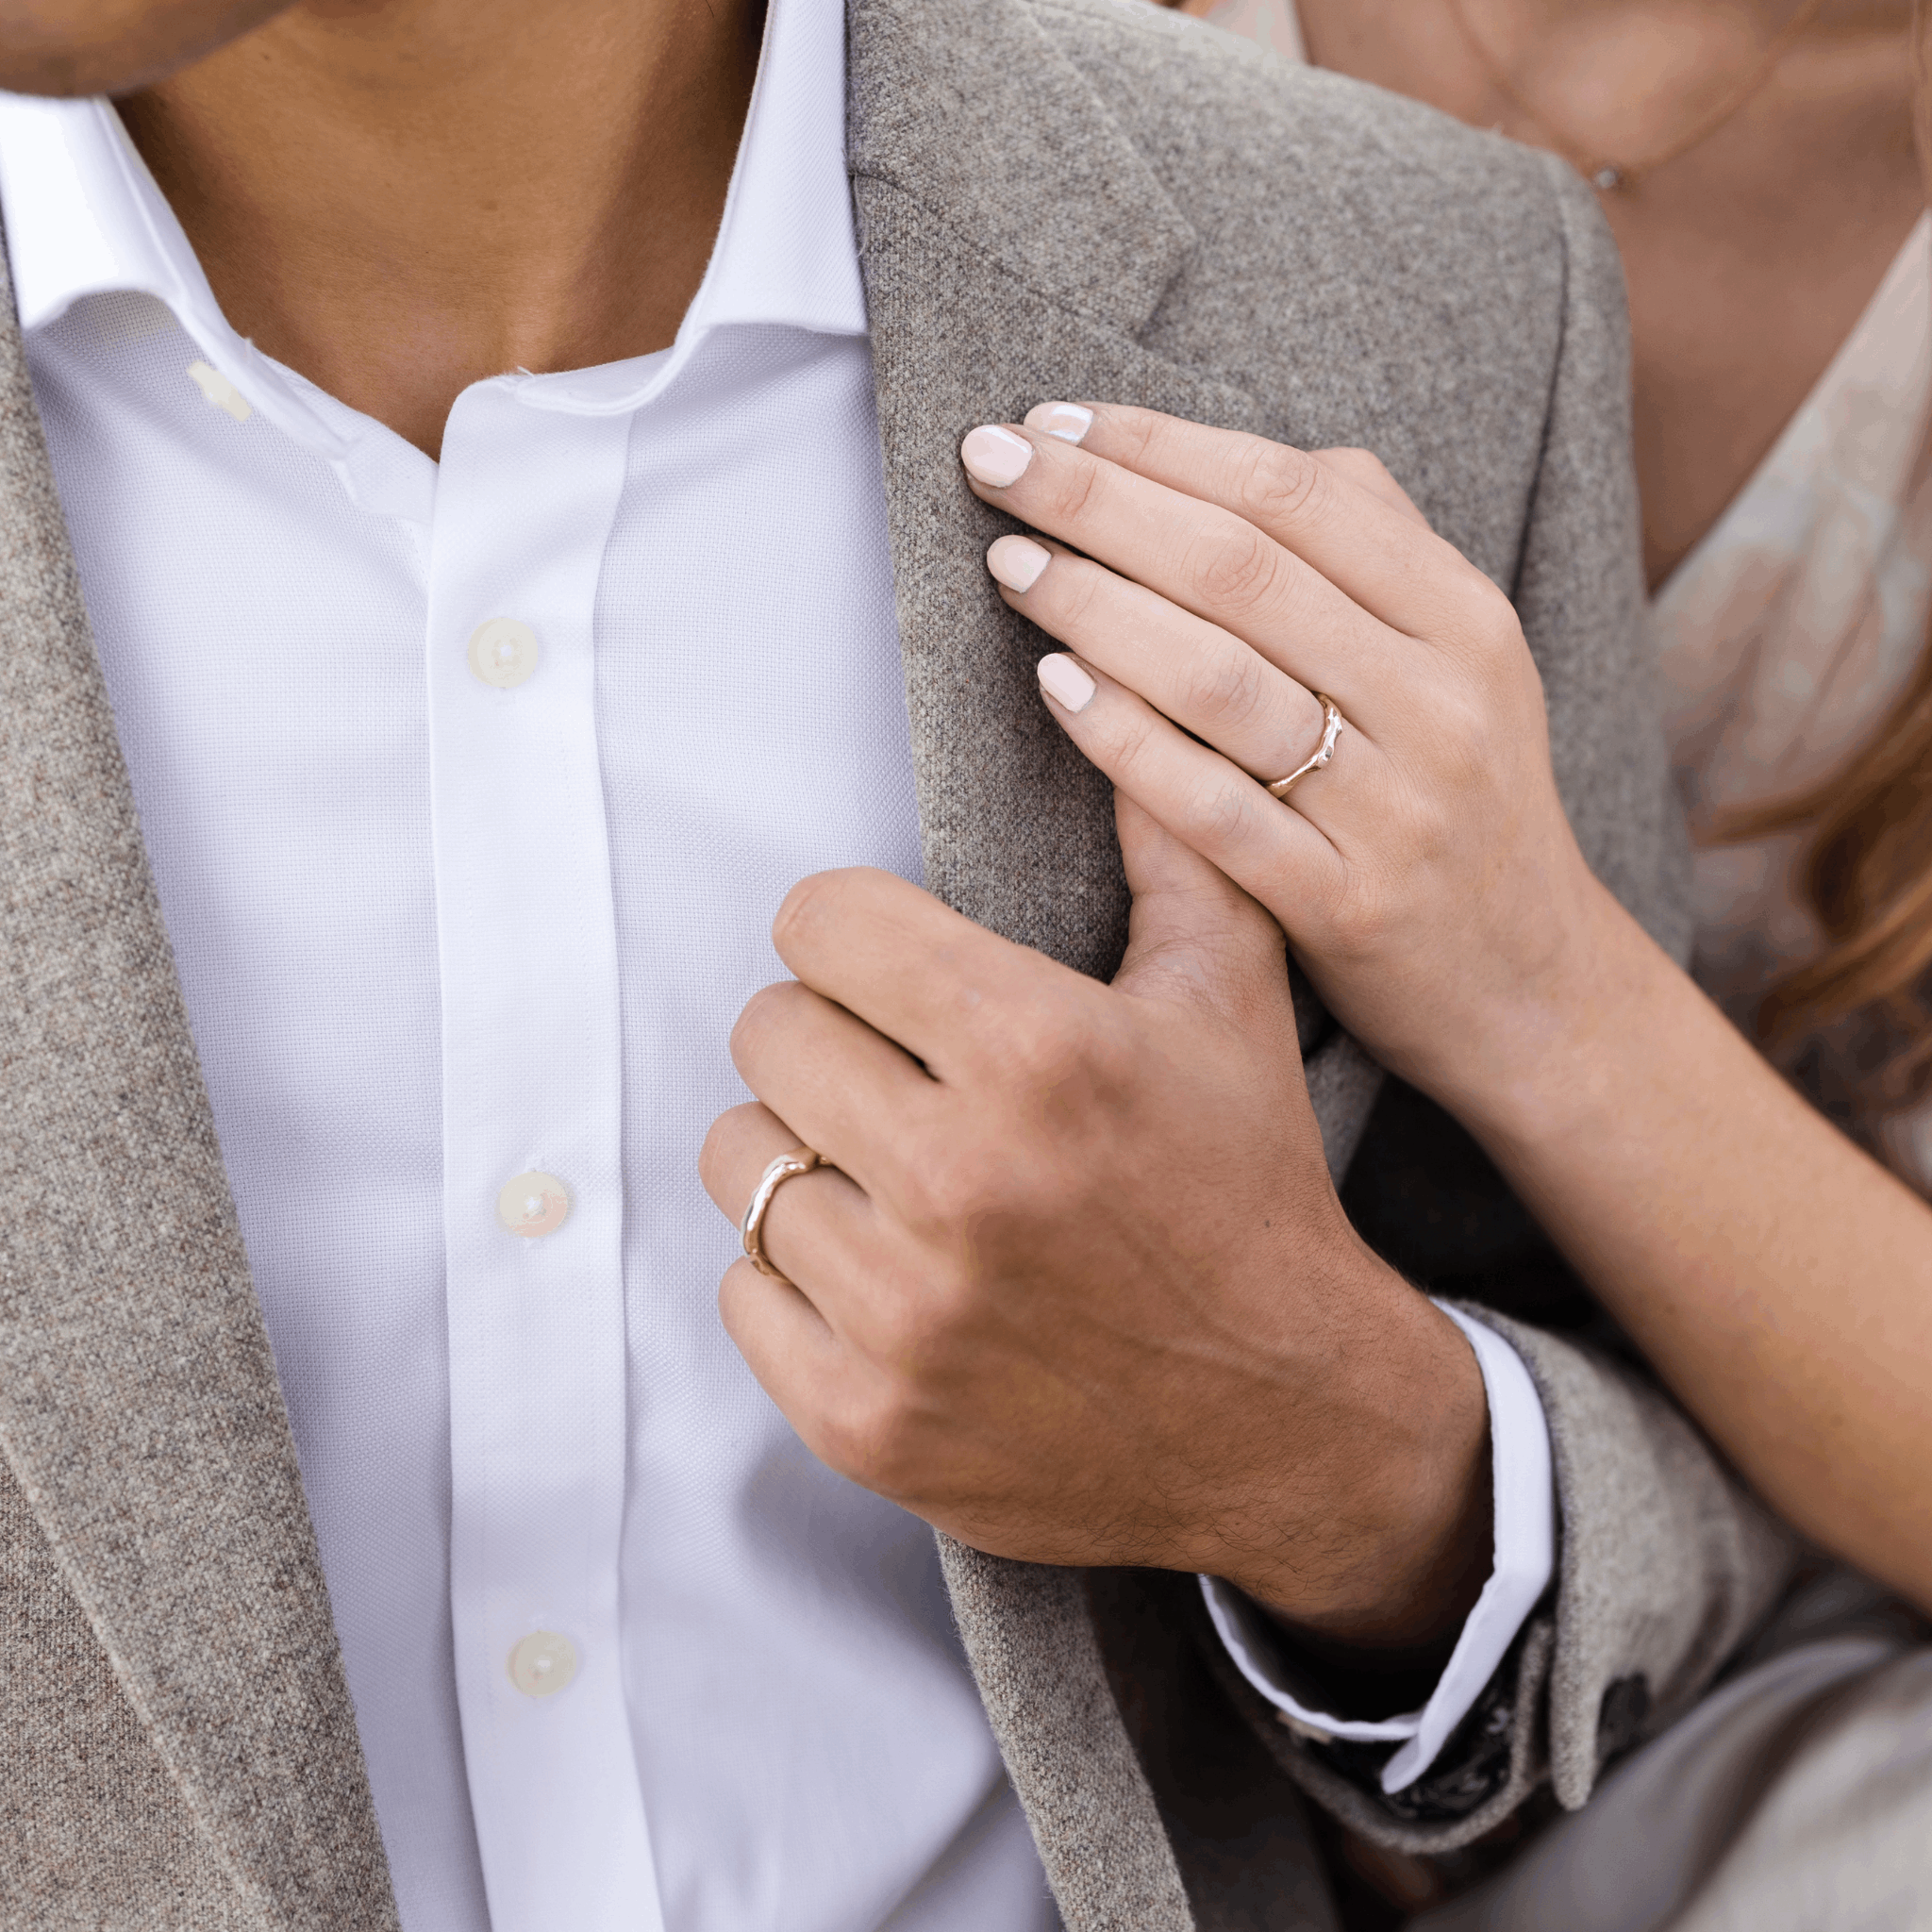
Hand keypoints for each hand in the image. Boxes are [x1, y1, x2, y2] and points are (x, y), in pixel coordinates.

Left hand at [700, 809, 1490, 1649]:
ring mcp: (902, 1312)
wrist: (1288, 1419)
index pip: (820, 921)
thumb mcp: (1230, 999)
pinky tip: (886, 1269)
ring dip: (803, 1151)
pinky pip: (743, 1290)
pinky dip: (796, 1274)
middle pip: (767, 1030)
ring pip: (740, 1157)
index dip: (855, 931)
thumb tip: (1101, 691)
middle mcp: (957, 1178)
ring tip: (889, 1168)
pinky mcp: (864, 1419)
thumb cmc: (1250, 1189)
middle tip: (898, 1071)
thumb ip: (1164, 843)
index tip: (890, 965)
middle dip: (827, 1034)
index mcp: (1036, 1049)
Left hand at [958, 405, 1625, 1134]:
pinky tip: (1053, 685)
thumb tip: (1241, 457)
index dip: (1161, 446)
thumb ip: (1371, 551)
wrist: (1531, 983)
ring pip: (1221, 679)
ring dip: (1097, 607)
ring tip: (1008, 565)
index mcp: (1463, 617)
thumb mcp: (1461, 663)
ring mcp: (1395, 807)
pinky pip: (1215, 807)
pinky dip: (1127, 740)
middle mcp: (1438, 699)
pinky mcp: (1346, 903)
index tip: (1054, 417)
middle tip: (994, 462)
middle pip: (1242, 568)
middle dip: (1101, 502)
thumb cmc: (1456, 800)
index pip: (1293, 493)